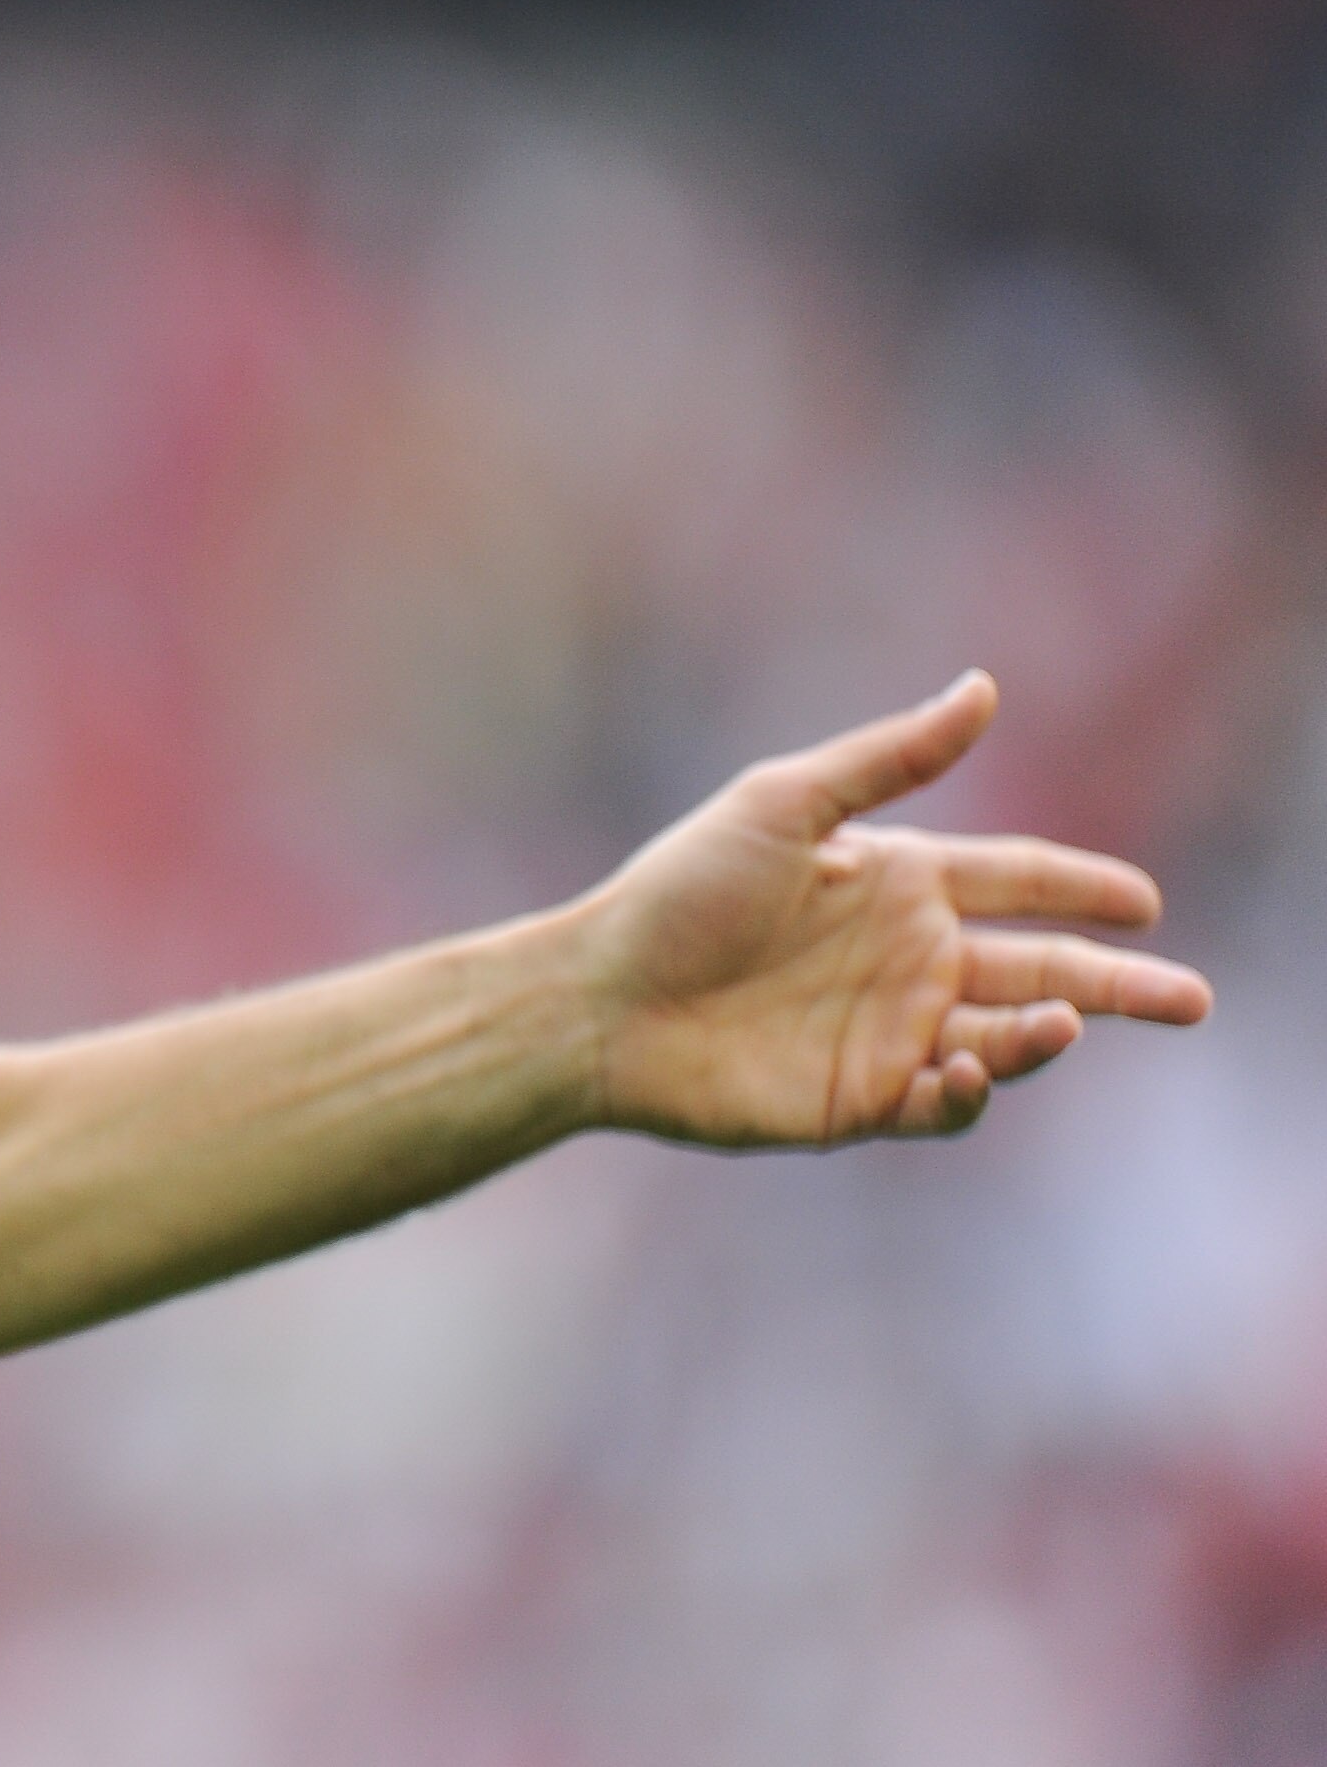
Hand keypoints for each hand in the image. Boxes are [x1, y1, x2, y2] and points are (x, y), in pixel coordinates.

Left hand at [580, 671, 1208, 1144]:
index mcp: (896, 881)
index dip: (1082, 888)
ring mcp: (889, 1032)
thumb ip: (890, 758)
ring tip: (1068, 1019)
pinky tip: (964, 1069)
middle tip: (1191, 998)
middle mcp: (906, 958)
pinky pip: (944, 1104)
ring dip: (1046, 1036)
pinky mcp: (861, 1099)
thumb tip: (985, 687)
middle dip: (1120, 983)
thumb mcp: (784, 805)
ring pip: (1005, 1041)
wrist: (601, 996)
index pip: (1016, 879)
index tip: (1145, 900)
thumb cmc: (678, 890)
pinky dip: (971, 1093)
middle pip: (1041, 970)